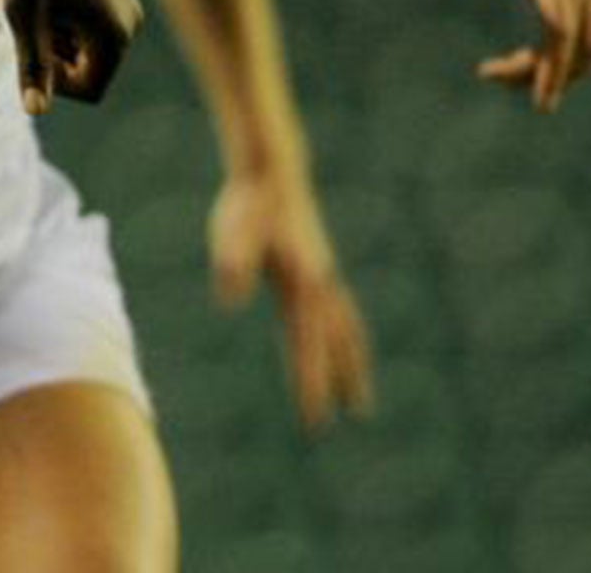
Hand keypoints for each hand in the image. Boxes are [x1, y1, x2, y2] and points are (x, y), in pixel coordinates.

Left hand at [1, 0, 142, 111]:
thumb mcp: (24, 19)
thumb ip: (33, 67)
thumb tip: (35, 111)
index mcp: (115, 37)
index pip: (89, 91)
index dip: (54, 80)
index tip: (30, 48)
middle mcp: (131, 24)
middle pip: (91, 71)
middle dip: (57, 56)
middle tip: (31, 20)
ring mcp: (128, 7)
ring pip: (89, 49)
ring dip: (60, 38)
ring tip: (40, 2)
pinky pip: (94, 28)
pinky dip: (69, 22)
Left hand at [210, 172, 373, 431]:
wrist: (271, 170)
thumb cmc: (247, 204)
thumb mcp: (232, 233)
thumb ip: (233, 265)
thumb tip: (229, 298)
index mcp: (303, 286)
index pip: (307, 347)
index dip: (310, 384)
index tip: (314, 420)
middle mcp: (321, 283)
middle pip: (339, 341)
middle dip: (344, 378)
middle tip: (357, 413)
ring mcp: (324, 272)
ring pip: (347, 324)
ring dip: (354, 357)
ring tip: (360, 386)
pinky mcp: (317, 262)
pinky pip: (340, 308)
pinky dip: (347, 331)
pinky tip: (337, 337)